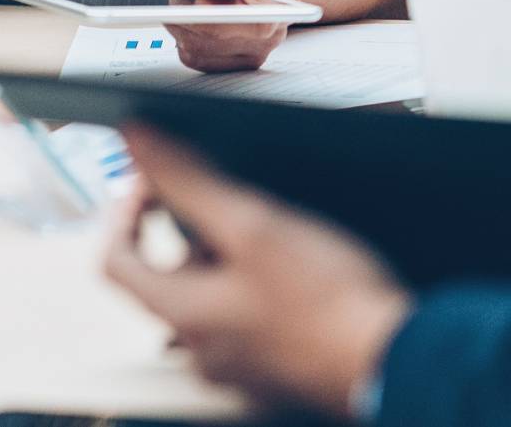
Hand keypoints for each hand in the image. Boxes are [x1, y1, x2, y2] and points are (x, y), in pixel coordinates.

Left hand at [105, 126, 409, 418]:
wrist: (395, 358)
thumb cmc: (327, 299)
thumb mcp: (251, 223)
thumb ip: (187, 180)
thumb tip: (137, 141)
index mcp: (182, 315)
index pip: (115, 260)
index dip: (125, 210)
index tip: (155, 180)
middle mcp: (202, 349)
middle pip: (167, 276)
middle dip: (191, 227)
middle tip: (232, 195)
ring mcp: (240, 366)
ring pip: (212, 295)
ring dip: (229, 253)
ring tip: (274, 225)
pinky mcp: (276, 369)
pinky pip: (248, 318)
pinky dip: (259, 283)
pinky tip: (300, 263)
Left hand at [167, 0, 301, 72]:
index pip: (260, 21)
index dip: (223, 18)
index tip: (198, 1)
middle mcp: (278, 18)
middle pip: (227, 38)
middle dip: (194, 14)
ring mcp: (260, 43)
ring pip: (206, 50)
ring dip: (185, 23)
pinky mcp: (237, 57)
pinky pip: (198, 57)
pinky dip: (184, 35)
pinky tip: (192, 13)